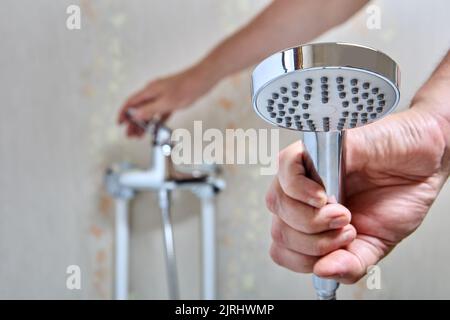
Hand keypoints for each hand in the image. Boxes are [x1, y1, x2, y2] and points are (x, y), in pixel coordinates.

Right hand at [118, 66, 213, 136]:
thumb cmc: (187, 87)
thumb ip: (150, 109)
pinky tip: (156, 128)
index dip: (123, 113)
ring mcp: (163, 96)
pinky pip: (160, 112)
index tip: (119, 124)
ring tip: (140, 135)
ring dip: (144, 123)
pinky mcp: (172, 100)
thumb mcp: (166, 102)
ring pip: (149, 111)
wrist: (203, 79)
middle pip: (138, 108)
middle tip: (130, 135)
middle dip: (132, 122)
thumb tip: (135, 116)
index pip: (130, 102)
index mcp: (149, 91)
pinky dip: (157, 120)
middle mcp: (154, 92)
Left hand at [266, 106, 448, 282]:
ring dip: (312, 220)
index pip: (282, 249)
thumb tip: (322, 272)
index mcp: (311, 222)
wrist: (421, 167)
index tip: (338, 250)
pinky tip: (323, 195)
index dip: (304, 259)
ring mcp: (304, 174)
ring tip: (342, 214)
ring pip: (277, 203)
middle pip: (278, 231)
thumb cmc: (397, 197)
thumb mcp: (375, 244)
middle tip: (347, 230)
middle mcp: (302, 200)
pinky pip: (285, 168)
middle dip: (314, 243)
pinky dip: (300, 188)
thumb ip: (349, 264)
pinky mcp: (314, 149)